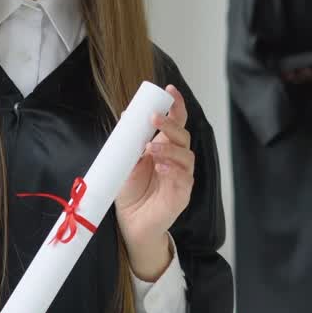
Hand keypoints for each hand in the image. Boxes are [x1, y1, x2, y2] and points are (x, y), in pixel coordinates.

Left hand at [116, 85, 194, 279]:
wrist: (130, 222)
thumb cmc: (130, 192)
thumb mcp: (125, 162)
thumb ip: (129, 142)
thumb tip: (125, 117)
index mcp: (164, 147)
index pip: (176, 122)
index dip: (176, 105)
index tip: (169, 90)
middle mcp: (176, 159)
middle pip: (182, 135)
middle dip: (170, 124)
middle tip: (154, 118)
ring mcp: (182, 176)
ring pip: (186, 155)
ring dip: (169, 147)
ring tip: (150, 148)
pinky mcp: (183, 194)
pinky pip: (184, 178)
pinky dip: (173, 170)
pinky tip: (161, 167)